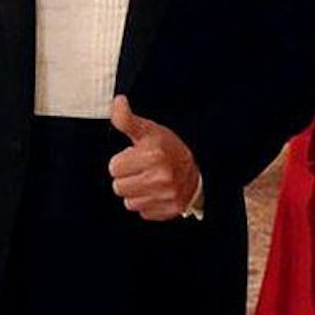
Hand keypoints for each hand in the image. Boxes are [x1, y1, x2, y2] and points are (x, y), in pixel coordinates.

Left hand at [107, 96, 200, 220]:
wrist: (201, 166)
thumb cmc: (169, 147)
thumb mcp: (148, 129)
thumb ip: (127, 119)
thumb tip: (118, 102)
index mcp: (153, 155)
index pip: (113, 168)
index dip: (123, 161)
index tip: (136, 157)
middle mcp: (161, 177)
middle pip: (118, 187)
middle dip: (127, 178)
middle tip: (142, 169)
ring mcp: (167, 196)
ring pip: (129, 202)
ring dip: (136, 192)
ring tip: (149, 181)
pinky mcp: (170, 210)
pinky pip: (143, 212)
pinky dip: (148, 204)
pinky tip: (157, 192)